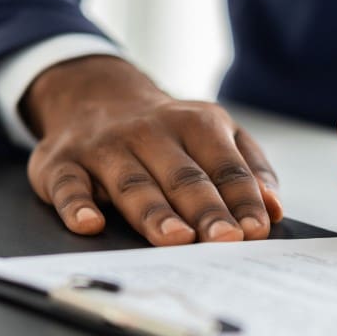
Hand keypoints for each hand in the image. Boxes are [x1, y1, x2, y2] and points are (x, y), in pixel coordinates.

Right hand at [23, 56, 282, 245]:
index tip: (256, 229)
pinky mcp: (63, 162)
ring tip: (176, 238)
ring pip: (134, 184)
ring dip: (155, 212)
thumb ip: (250, 167)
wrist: (95, 96)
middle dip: (206, 210)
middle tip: (224, 239)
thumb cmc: (169, 132)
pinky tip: (90, 224)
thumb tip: (274, 207)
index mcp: (197, 124)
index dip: (243, 198)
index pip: (226, 166)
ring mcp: (106, 147)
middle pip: (184, 177)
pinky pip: (69, 185)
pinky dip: (77, 205)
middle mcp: (151, 132)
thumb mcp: (217, 134)